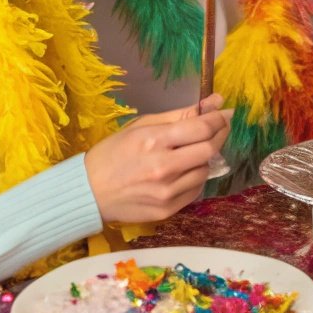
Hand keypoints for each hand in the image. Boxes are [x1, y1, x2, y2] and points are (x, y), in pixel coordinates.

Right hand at [84, 94, 232, 224]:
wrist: (89, 192)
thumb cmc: (113, 153)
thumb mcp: (141, 126)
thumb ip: (179, 115)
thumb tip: (216, 101)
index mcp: (154, 141)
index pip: (202, 128)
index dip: (218, 118)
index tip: (224, 113)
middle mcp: (163, 167)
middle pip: (209, 149)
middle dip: (218, 136)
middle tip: (217, 129)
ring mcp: (166, 192)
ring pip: (205, 171)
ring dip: (204, 159)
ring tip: (190, 153)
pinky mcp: (167, 210)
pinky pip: (195, 191)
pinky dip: (194, 178)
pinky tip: (182, 172)